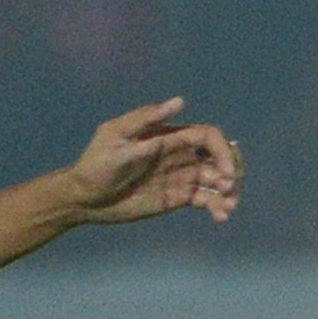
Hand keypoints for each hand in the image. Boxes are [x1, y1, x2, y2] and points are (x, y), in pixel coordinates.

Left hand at [60, 98, 240, 225]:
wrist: (86, 198)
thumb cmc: (96, 164)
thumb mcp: (115, 136)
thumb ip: (146, 120)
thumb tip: (180, 102)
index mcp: (169, 137)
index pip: (207, 137)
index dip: (222, 150)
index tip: (225, 172)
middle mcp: (180, 155)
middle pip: (219, 157)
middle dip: (231, 170)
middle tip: (228, 188)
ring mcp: (181, 177)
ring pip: (217, 181)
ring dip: (229, 192)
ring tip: (227, 208)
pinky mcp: (179, 197)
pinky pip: (207, 200)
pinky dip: (218, 207)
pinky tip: (219, 217)